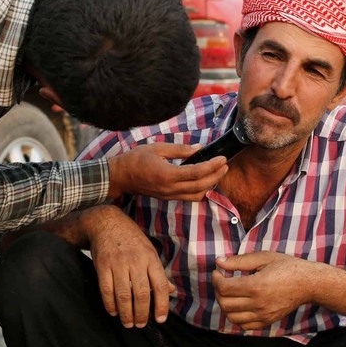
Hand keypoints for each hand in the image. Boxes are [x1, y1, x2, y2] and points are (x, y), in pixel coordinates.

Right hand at [83, 206, 174, 327]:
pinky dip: (110, 305)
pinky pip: (106, 290)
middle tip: (141, 325)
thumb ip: (159, 272)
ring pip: (123, 295)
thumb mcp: (150, 251)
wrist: (107, 223)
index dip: (162, 304)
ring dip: (126, 313)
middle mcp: (136, 261)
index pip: (160, 285)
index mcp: (151, 258)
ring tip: (128, 323)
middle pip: (141, 294)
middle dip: (142, 314)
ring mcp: (118, 264)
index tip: (161, 319)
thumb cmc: (132, 239)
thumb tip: (171, 290)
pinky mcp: (103, 266)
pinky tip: (113, 312)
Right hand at [108, 143, 227, 200]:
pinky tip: (205, 180)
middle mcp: (170, 188)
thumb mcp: (157, 148)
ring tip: (218, 172)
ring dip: (210, 185)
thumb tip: (199, 148)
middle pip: (200, 186)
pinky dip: (201, 190)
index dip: (212, 166)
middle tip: (225, 165)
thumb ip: (180, 149)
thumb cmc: (136, 159)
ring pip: (197, 195)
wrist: (120, 176)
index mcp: (167, 174)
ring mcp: (169, 195)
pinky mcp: (168, 198)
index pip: (196, 173)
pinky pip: (189, 197)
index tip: (222, 159)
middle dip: (216, 176)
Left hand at [211, 252, 313, 329]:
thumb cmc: (287, 267)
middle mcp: (258, 303)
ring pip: (232, 317)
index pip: (225, 288)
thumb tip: (219, 261)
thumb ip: (240, 261)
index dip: (216, 279)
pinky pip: (244, 325)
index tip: (217, 272)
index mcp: (256, 285)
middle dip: (218, 291)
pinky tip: (239, 304)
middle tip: (222, 281)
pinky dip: (236, 316)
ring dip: (225, 304)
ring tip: (229, 293)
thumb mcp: (264, 257)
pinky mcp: (267, 321)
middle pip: (225, 303)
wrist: (308, 283)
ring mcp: (263, 315)